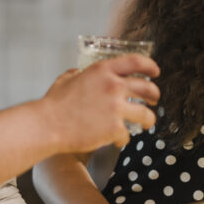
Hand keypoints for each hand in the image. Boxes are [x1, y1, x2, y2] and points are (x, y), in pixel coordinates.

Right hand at [40, 54, 159, 152]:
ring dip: (148, 119)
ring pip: (146, 114)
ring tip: (146, 123)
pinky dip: (122, 139)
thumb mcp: (66, 79)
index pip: (136, 62)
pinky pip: (127, 135)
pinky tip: (117, 141)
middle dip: (154, 94)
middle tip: (153, 99)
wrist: (48, 125)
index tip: (155, 72)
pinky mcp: (115, 128)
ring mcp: (116, 108)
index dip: (150, 66)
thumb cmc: (54, 104)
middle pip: (147, 88)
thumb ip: (77, 74)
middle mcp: (113, 86)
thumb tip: (79, 73)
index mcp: (102, 70)